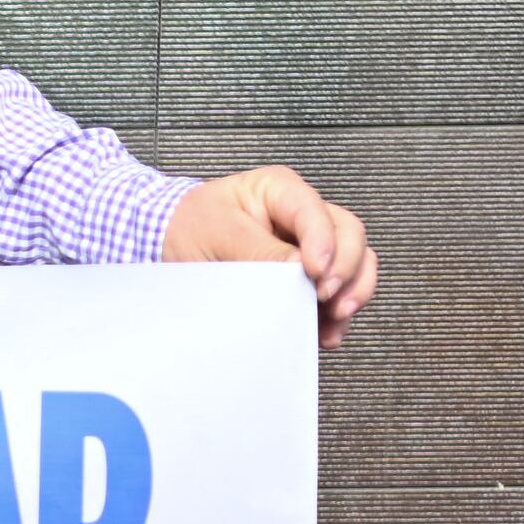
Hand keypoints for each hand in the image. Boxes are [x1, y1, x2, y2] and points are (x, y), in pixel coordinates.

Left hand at [161, 164, 378, 345]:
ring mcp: (311, 245)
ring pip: (356, 260)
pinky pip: (342, 289)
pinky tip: (326, 332)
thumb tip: (300, 271)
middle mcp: (302, 215)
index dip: (323, 243)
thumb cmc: (188, 229)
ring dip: (353, 291)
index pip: (316, 213)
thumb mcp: (217, 235)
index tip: (315, 273)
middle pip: (349, 234)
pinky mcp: (309, 275)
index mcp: (280, 191)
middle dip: (346, 268)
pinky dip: (340, 312)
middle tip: (325, 297)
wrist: (168, 246)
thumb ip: (259, 251)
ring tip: (334, 317)